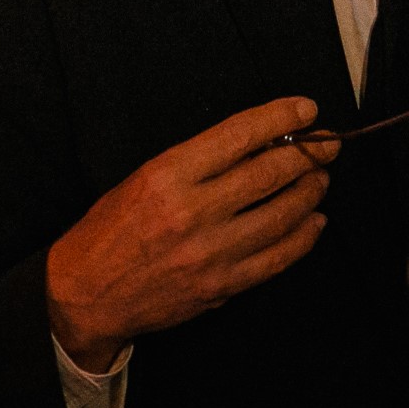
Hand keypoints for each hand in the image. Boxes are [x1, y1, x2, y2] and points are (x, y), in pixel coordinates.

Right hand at [46, 96, 338, 370]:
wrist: (82, 296)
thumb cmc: (111, 230)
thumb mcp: (144, 178)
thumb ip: (200, 161)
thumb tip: (260, 141)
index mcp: (168, 175)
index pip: (240, 135)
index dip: (282, 118)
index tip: (306, 110)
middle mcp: (193, 212)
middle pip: (271, 172)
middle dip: (309, 154)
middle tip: (326, 146)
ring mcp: (211, 252)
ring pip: (283, 214)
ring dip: (311, 192)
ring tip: (319, 180)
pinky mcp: (222, 286)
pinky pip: (278, 258)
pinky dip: (304, 237)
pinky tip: (314, 222)